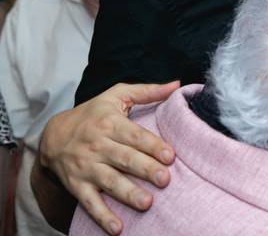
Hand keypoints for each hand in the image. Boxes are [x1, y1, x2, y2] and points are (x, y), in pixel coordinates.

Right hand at [37, 81, 178, 234]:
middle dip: (145, 170)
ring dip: (127, 194)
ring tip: (147, 203)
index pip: (135, 135)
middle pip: (124, 159)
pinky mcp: (76, 185)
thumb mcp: (117, 95)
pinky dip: (102, 216)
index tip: (171, 155)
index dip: (153, 146)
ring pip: (109, 181)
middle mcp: (97, 145)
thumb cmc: (94, 113)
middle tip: (165, 179)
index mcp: (110, 123)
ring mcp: (86, 167)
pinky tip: (117, 228)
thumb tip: (177, 84)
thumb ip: (148, 91)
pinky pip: (89, 202)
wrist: (53, 135)